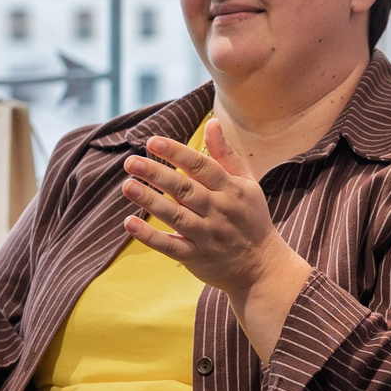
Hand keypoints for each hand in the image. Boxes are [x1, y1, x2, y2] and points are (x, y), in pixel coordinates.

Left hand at [119, 113, 313, 358]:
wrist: (262, 268)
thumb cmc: (251, 219)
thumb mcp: (247, 184)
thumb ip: (226, 154)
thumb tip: (211, 122)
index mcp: (232, 190)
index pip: (202, 167)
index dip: (177, 153)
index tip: (152, 142)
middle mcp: (219, 211)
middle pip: (185, 189)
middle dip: (157, 174)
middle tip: (131, 162)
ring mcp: (207, 236)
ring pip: (176, 216)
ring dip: (150, 202)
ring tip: (127, 186)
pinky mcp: (196, 257)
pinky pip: (171, 246)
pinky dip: (150, 236)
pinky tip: (130, 223)